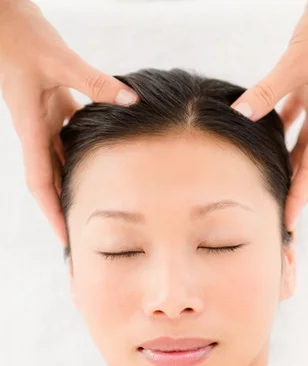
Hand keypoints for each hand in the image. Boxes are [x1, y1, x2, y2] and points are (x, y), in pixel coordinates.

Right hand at [0, 0, 138, 246]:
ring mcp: (43, 122)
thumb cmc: (24, 37)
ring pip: (60, 164)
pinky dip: (82, 155)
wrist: (6, 21)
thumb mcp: (61, 60)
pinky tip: (102, 162)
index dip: (52, 213)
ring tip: (95, 207)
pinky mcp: (52, 109)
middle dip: (64, 209)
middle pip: (50, 182)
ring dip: (74, 186)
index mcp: (31, 130)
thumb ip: (96, 82)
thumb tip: (131, 100)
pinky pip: (67, 140)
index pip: (40, 183)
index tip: (65, 239)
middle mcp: (36, 133)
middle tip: (84, 236)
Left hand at [231, 0, 307, 231]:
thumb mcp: (297, 60)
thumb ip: (267, 90)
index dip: (300, 196)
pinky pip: (300, 123)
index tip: (287, 221)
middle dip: (300, 192)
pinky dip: (285, 136)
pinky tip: (268, 142)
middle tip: (282, 216)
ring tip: (274, 190)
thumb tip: (239, 114)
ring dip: (292, 169)